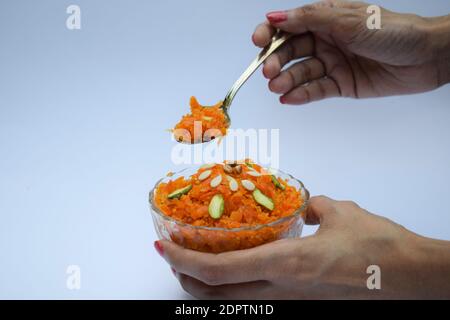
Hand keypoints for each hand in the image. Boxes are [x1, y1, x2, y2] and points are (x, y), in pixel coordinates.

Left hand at [155, 196, 449, 298]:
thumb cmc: (378, 246)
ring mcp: (292, 303)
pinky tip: (237, 271)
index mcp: (287, 264)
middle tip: (174, 256)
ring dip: (208, 285)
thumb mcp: (340, 212)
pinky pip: (257, 300)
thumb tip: (305, 206)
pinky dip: (235, 288)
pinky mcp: (303, 305)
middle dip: (186, 277)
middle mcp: (283, 290)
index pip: (219, 269)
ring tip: (197, 264)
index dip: (185, 260)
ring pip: (233, 302)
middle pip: (216, 295)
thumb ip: (315, 206)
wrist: (411, 278)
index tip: (163, 247)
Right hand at [252, 0, 449, 104]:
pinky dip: (301, 94)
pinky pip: (316, 90)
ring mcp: (333, 63)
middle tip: (268, 71)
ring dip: (287, 80)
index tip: (258, 41)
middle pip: (291, 51)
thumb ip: (310, 19)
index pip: (290, 25)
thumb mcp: (347, 20)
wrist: (425, 58)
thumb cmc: (392, 31)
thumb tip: (275, 17)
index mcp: (326, 18)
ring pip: (301, 72)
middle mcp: (326, 40)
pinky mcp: (341, 84)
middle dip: (277, 61)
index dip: (271, 33)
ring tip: (277, 87)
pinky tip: (288, 98)